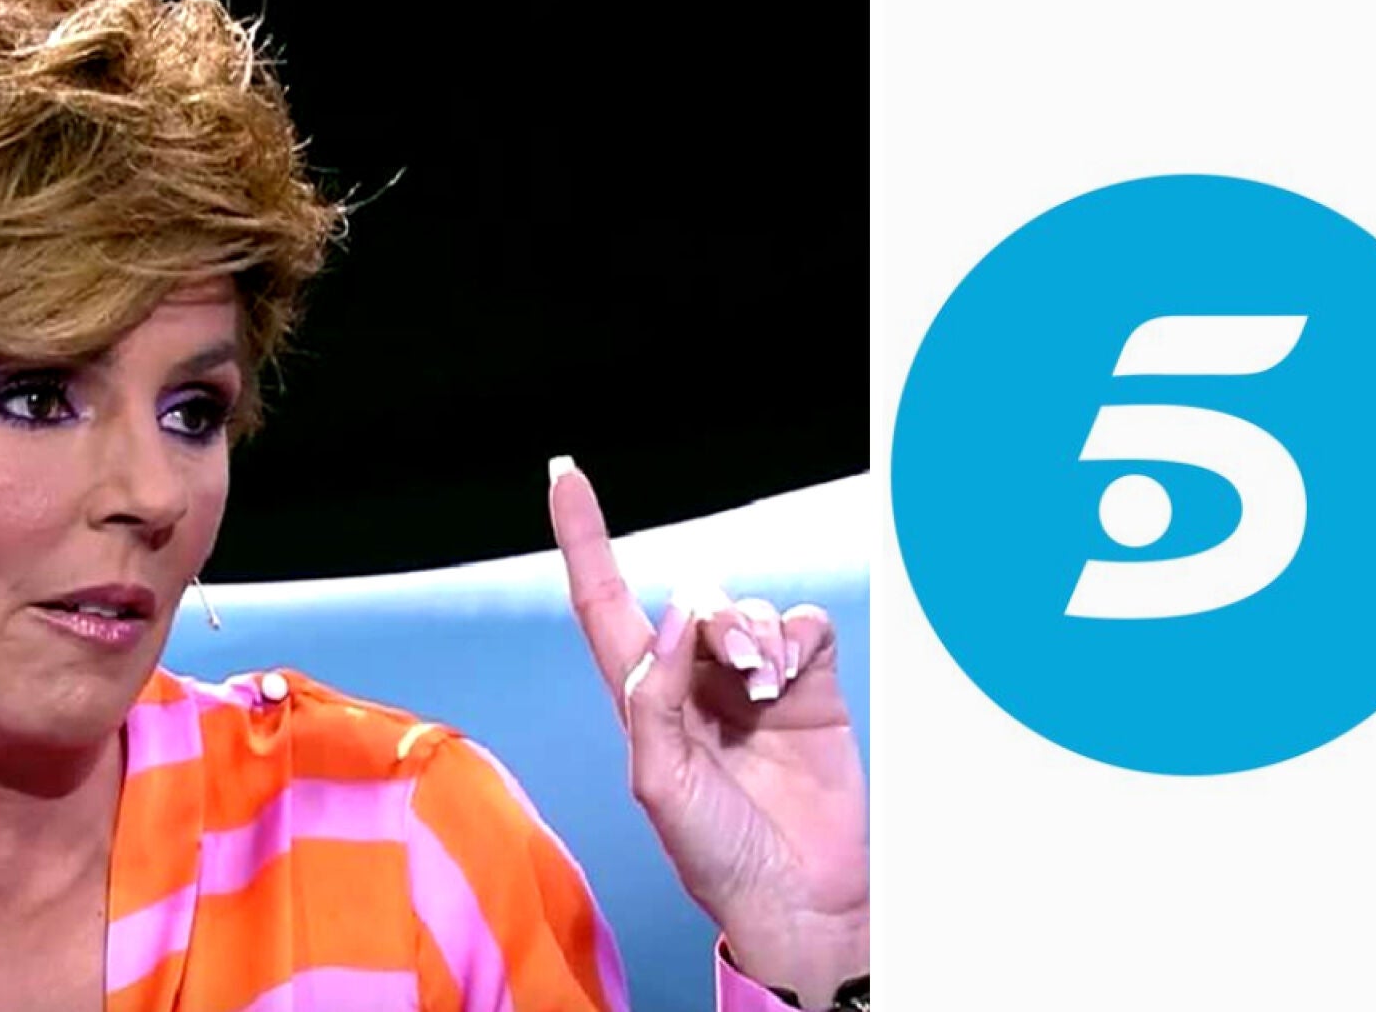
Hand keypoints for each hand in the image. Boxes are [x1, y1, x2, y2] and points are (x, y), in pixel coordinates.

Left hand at [548, 459, 868, 1006]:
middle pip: (692, 603)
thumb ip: (655, 697)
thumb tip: (673, 615)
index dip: (584, 540)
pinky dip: (797, 638)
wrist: (802, 897)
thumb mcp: (661, 784)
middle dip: (712, 621)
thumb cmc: (718, 856)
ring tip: (767, 685)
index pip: (604, 603)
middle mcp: (695, 682)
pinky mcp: (810, 688)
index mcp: (644, 701)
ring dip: (756, 634)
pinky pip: (802, 626)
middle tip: (739, 672)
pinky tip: (793, 679)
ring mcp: (755, 683)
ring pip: (748, 609)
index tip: (565, 478)